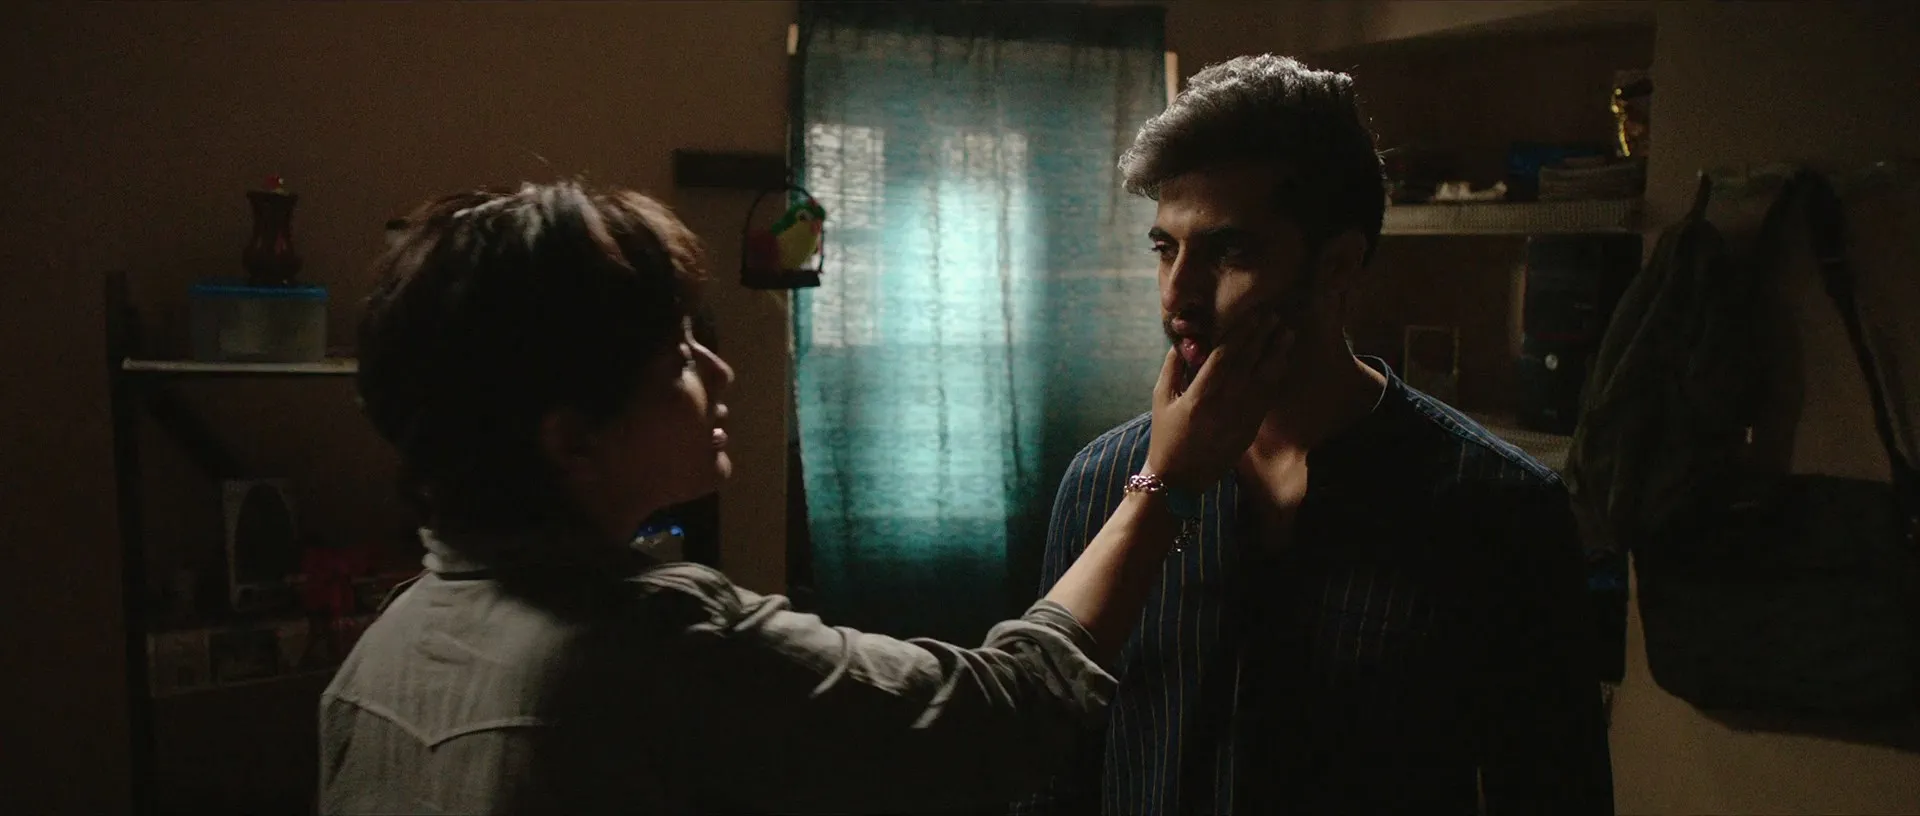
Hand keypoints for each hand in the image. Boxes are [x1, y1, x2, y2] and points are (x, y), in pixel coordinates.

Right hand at [1144, 314, 1293, 490]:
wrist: (1180, 478)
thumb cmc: (1167, 435)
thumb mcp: (1161, 398)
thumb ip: (1171, 367)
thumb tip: (1183, 341)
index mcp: (1200, 393)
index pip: (1225, 355)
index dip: (1241, 333)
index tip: (1252, 315)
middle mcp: (1225, 401)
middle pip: (1248, 361)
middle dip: (1263, 336)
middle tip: (1275, 315)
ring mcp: (1241, 415)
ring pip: (1264, 377)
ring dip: (1277, 353)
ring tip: (1287, 333)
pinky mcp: (1251, 426)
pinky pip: (1268, 396)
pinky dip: (1277, 376)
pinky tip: (1283, 361)